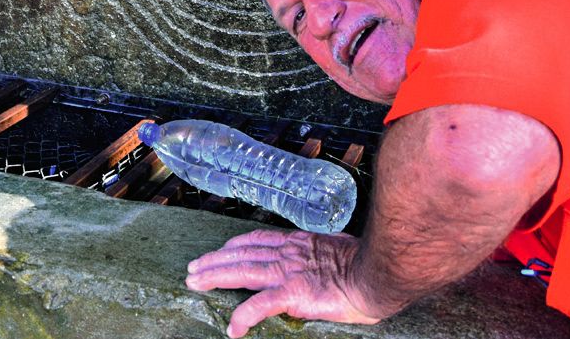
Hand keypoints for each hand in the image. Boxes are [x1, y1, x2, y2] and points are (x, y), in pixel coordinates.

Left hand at [186, 229, 385, 337]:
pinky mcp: (294, 293)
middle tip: (192, 268)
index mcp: (296, 243)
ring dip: (214, 277)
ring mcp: (288, 272)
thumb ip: (316, 255)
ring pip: (241, 271)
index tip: (218, 251)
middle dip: (213, 260)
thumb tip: (313, 261)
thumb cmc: (364, 266)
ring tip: (194, 283)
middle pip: (240, 253)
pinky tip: (233, 329)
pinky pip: (260, 305)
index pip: (255, 240)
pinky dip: (243, 316)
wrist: (377, 275)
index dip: (232, 246)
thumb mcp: (334, 251)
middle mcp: (287, 253)